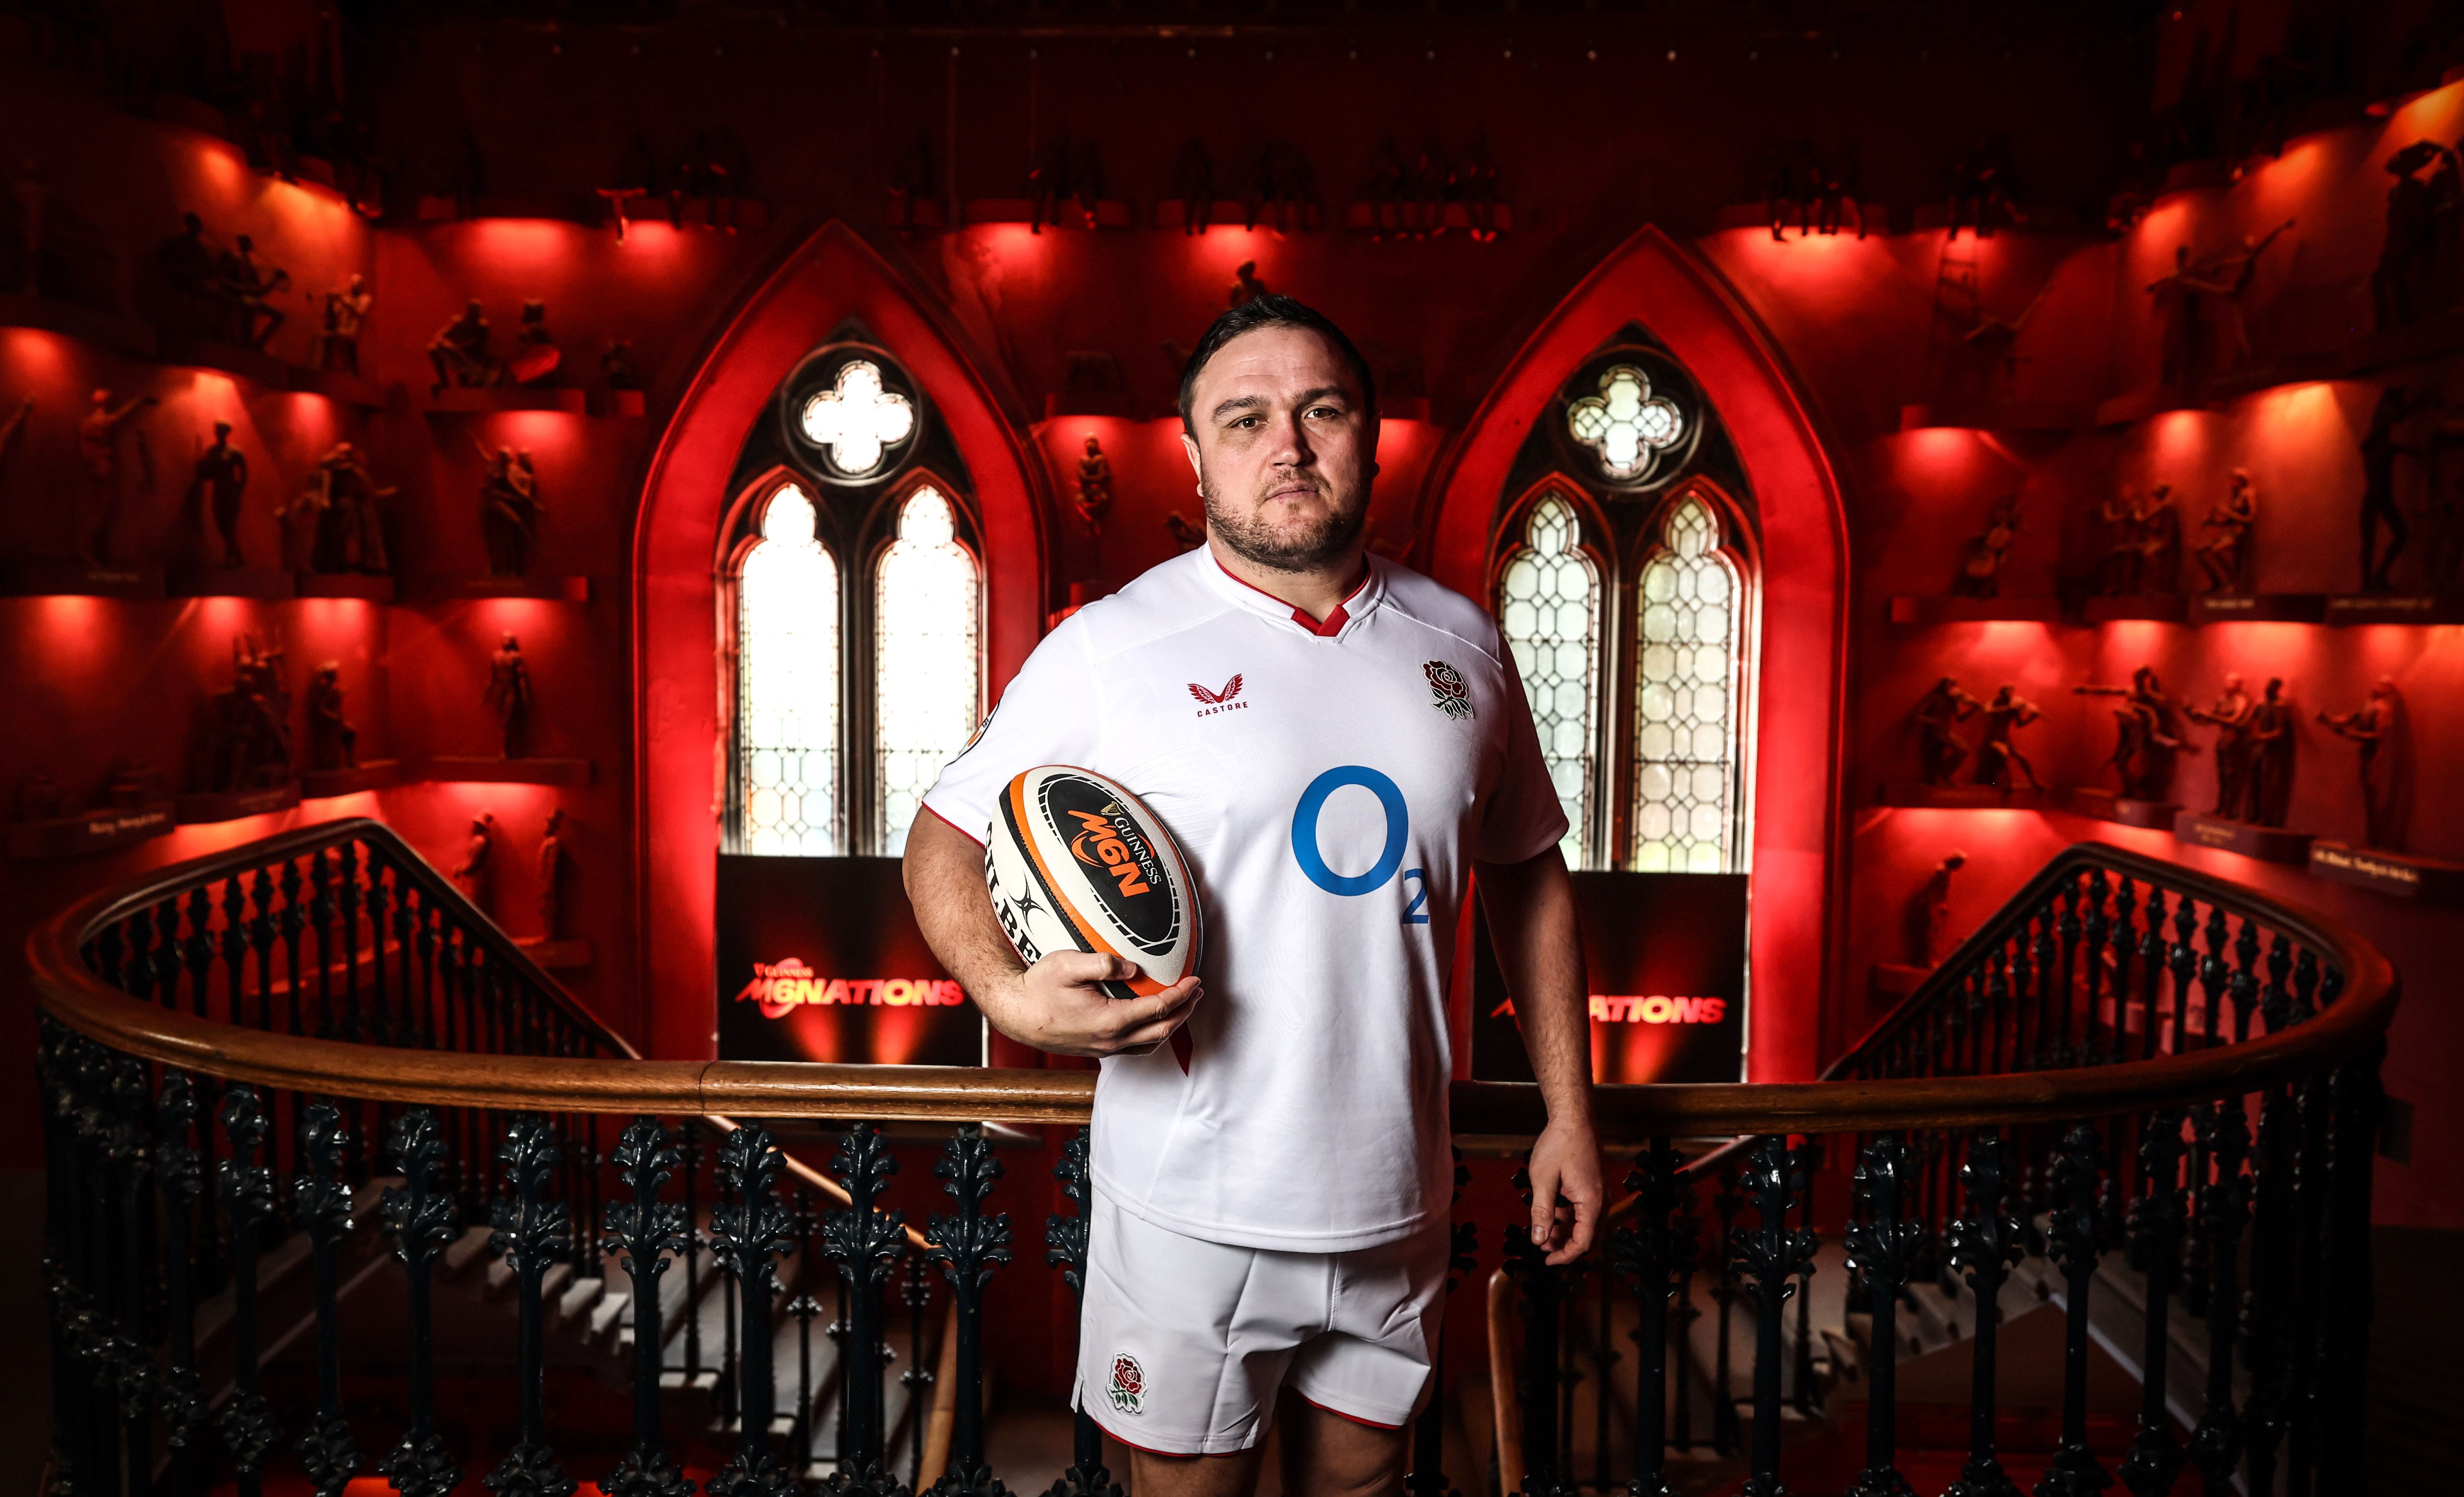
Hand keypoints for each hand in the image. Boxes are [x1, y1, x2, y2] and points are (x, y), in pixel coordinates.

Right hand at [977, 952, 1200, 1058]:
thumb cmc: (1038, 987)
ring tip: (1183, 1007)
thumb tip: (1134, 968)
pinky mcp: (1096, 1050)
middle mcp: (1110, 1041)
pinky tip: (1153, 1022)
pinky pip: (1135, 1048)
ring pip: (1150, 1044)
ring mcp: (1103, 1049)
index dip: (1180, 995)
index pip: (1157, 1010)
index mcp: (1109, 1021)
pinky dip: (1152, 1035)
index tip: (1195, 980)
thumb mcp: (1067, 964)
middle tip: (1197, 992)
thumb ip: (1103, 963)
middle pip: (1161, 1030)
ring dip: (1171, 1025)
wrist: (1014, 1013)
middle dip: (1184, 1011)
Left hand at [1526, 1113, 1601, 1265]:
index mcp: (1591, 1202)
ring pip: (1586, 1223)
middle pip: (1588, 1236)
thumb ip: (1541, 1212)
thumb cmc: (1558, 1144)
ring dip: (1566, 1230)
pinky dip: (1569, 1216)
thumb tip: (1539, 1240)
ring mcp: (1599, 1191)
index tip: (1547, 1261)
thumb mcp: (1542, 1179)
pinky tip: (1552, 1211)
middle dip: (1565, 1245)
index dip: (1566, 1256)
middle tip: (1542, 1247)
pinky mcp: (1594, 1184)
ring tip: (1543, 1230)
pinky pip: (1585, 1209)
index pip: (1583, 1242)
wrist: (1574, 1116)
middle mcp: (1601, 1199)